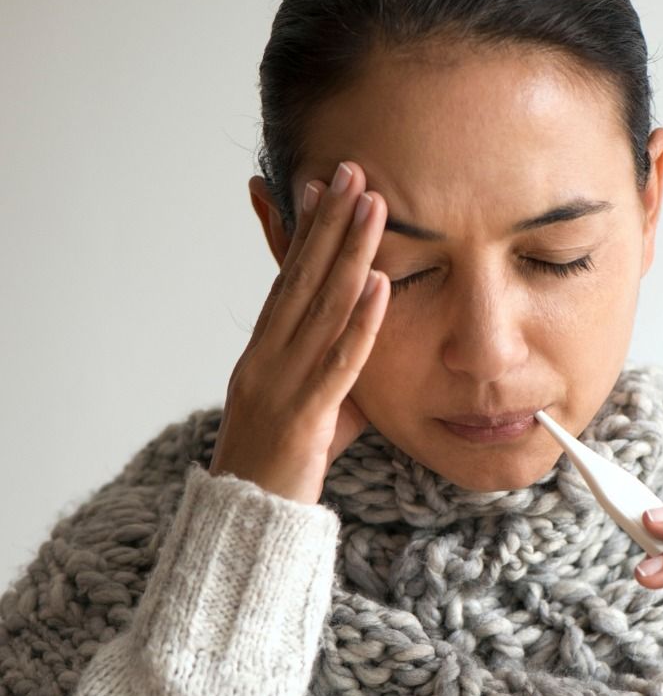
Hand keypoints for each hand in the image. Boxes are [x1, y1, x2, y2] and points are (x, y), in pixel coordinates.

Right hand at [209, 160, 390, 504]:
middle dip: (330, 222)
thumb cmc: (282, 469)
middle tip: (353, 171)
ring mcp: (280, 383)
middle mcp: (266, 357)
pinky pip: (339, 361)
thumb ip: (340, 379)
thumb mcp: (314, 412)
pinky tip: (381, 285)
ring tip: (375, 207)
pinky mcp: (304, 416)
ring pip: (321, 307)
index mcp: (264, 351)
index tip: (324, 186)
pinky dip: (361, 321)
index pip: (287, 279)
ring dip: (351, 253)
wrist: (247, 523)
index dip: (307, 232)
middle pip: (302, 277)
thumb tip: (371, 358)